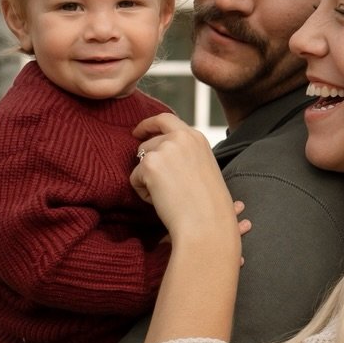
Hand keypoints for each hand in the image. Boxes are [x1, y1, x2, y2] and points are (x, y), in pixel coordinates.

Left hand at [130, 114, 249, 257]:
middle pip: (149, 142)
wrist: (206, 223)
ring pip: (141, 160)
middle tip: (159, 185)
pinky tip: (163, 200)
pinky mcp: (150, 164)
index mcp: (196, 136)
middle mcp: (180, 136)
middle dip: (147, 162)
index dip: (148, 124)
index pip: (166, 119)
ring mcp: (164, 148)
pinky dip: (143, 192)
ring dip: (148, 178)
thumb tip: (160, 153)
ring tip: (170, 195)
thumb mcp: (203, 167)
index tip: (138, 131)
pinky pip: (135, 178)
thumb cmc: (208, 204)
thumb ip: (185, 153)